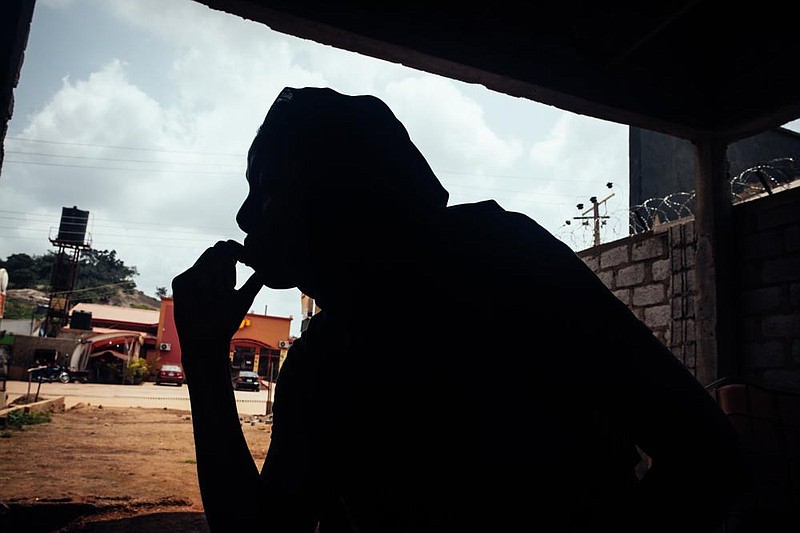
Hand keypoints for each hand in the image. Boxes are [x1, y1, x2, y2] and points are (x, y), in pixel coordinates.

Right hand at [172, 240, 263, 358]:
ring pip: (211, 259)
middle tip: (230, 287)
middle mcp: (203, 270)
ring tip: (219, 298)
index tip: (247, 262)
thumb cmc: (226, 321)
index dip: (238, 249)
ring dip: (221, 279)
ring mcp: (190, 275)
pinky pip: (200, 273)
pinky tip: (208, 301)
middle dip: (230, 266)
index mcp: (218, 271)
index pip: (227, 247)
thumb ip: (253, 283)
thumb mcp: (244, 298)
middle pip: (220, 248)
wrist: (210, 338)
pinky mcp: (180, 281)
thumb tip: (266, 271)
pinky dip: (208, 288)